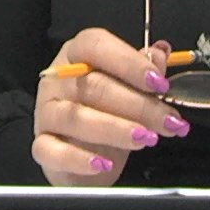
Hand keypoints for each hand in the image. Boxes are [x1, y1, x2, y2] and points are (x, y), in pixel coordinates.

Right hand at [31, 28, 189, 185]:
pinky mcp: (41, 145)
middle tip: (167, 120)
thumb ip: (143, 68)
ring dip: (116, 129)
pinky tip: (105, 164)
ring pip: (77, 118)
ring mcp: (47, 112)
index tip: (159, 83)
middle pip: (94, 86)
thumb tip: (160, 52)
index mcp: (78, 54)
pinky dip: (80, 159)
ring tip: (146, 139)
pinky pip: (55, 151)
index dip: (130, 63)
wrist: (83, 148)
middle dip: (138, 105)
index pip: (97, 46)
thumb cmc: (105, 107)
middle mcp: (58, 79)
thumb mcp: (127, 84)